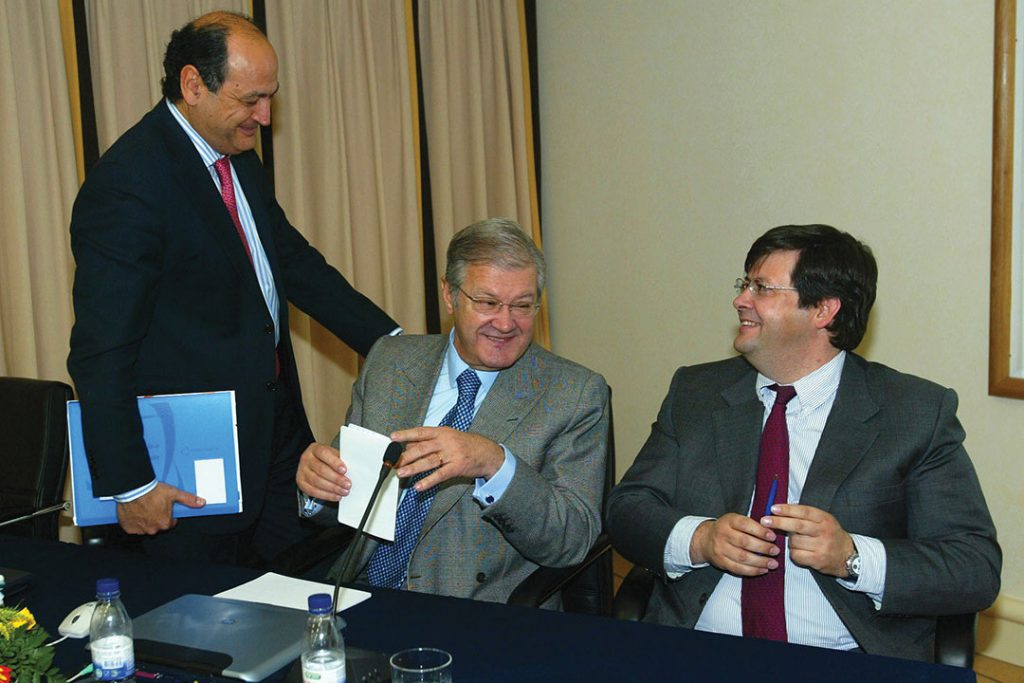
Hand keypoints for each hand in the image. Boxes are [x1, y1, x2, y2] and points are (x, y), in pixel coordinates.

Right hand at [116, 482, 203, 534]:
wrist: (134, 488)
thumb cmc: (153, 491)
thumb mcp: (174, 493)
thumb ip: (188, 499)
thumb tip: (201, 502)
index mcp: (164, 523)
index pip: (170, 523)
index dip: (168, 515)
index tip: (164, 508)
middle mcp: (152, 529)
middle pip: (157, 526)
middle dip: (156, 518)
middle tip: (153, 506)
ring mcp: (140, 529)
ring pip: (145, 527)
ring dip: (145, 520)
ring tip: (144, 508)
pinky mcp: (129, 528)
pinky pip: (133, 527)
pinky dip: (134, 521)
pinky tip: (135, 512)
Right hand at [296, 442, 350, 500]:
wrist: (312, 462)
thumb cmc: (325, 458)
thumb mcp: (332, 454)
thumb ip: (340, 460)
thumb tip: (351, 470)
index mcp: (315, 449)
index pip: (324, 454)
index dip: (334, 462)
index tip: (344, 470)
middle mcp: (306, 459)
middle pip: (321, 470)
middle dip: (336, 479)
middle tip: (347, 484)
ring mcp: (302, 471)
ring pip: (317, 482)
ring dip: (333, 488)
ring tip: (343, 491)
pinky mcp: (301, 483)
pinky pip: (313, 491)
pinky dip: (326, 495)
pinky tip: (336, 496)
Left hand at [389, 426, 503, 490]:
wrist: (488, 452)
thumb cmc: (465, 444)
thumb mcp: (448, 437)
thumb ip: (430, 441)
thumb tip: (409, 445)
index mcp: (442, 432)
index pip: (421, 432)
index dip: (406, 434)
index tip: (393, 437)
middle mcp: (446, 441)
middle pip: (422, 448)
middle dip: (406, 456)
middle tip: (394, 462)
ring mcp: (452, 454)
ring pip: (429, 461)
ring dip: (413, 468)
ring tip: (401, 473)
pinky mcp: (457, 467)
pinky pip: (440, 475)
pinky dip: (428, 481)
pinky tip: (419, 486)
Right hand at [690, 512, 780, 575]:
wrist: (705, 540)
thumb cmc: (726, 529)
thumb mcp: (735, 520)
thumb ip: (751, 524)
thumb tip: (772, 531)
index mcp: (728, 521)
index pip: (745, 525)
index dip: (760, 531)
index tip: (772, 536)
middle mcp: (722, 534)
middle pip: (745, 542)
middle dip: (763, 548)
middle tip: (776, 551)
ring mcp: (720, 549)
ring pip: (742, 557)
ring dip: (760, 561)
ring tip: (773, 563)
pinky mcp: (721, 562)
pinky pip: (738, 568)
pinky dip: (752, 570)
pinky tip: (763, 569)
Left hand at [762, 503, 853, 576]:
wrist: (847, 555)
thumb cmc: (830, 534)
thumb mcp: (823, 520)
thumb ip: (804, 515)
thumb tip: (779, 510)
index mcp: (825, 519)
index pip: (804, 511)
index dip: (787, 509)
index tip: (773, 508)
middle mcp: (824, 532)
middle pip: (797, 525)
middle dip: (779, 522)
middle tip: (765, 520)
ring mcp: (822, 547)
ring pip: (794, 541)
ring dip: (789, 541)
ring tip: (796, 540)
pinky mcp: (818, 560)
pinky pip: (796, 555)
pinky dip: (794, 553)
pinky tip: (800, 551)